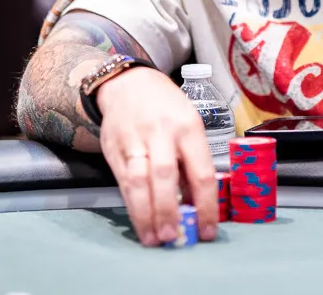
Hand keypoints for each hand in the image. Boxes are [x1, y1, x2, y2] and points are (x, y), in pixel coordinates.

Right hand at [95, 68, 218, 246]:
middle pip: (165, 176)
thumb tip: (194, 203)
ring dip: (145, 214)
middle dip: (169, 211)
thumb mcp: (189, 124)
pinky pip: (122, 181)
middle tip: (174, 237)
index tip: (207, 231)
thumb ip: (191, 161)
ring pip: (139, 181)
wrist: (129, 83)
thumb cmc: (166, 108)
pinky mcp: (115, 149)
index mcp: (189, 128)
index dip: (205, 205)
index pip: (201, 172)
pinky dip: (131, 204)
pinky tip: (139, 222)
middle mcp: (162, 133)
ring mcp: (136, 140)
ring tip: (153, 238)